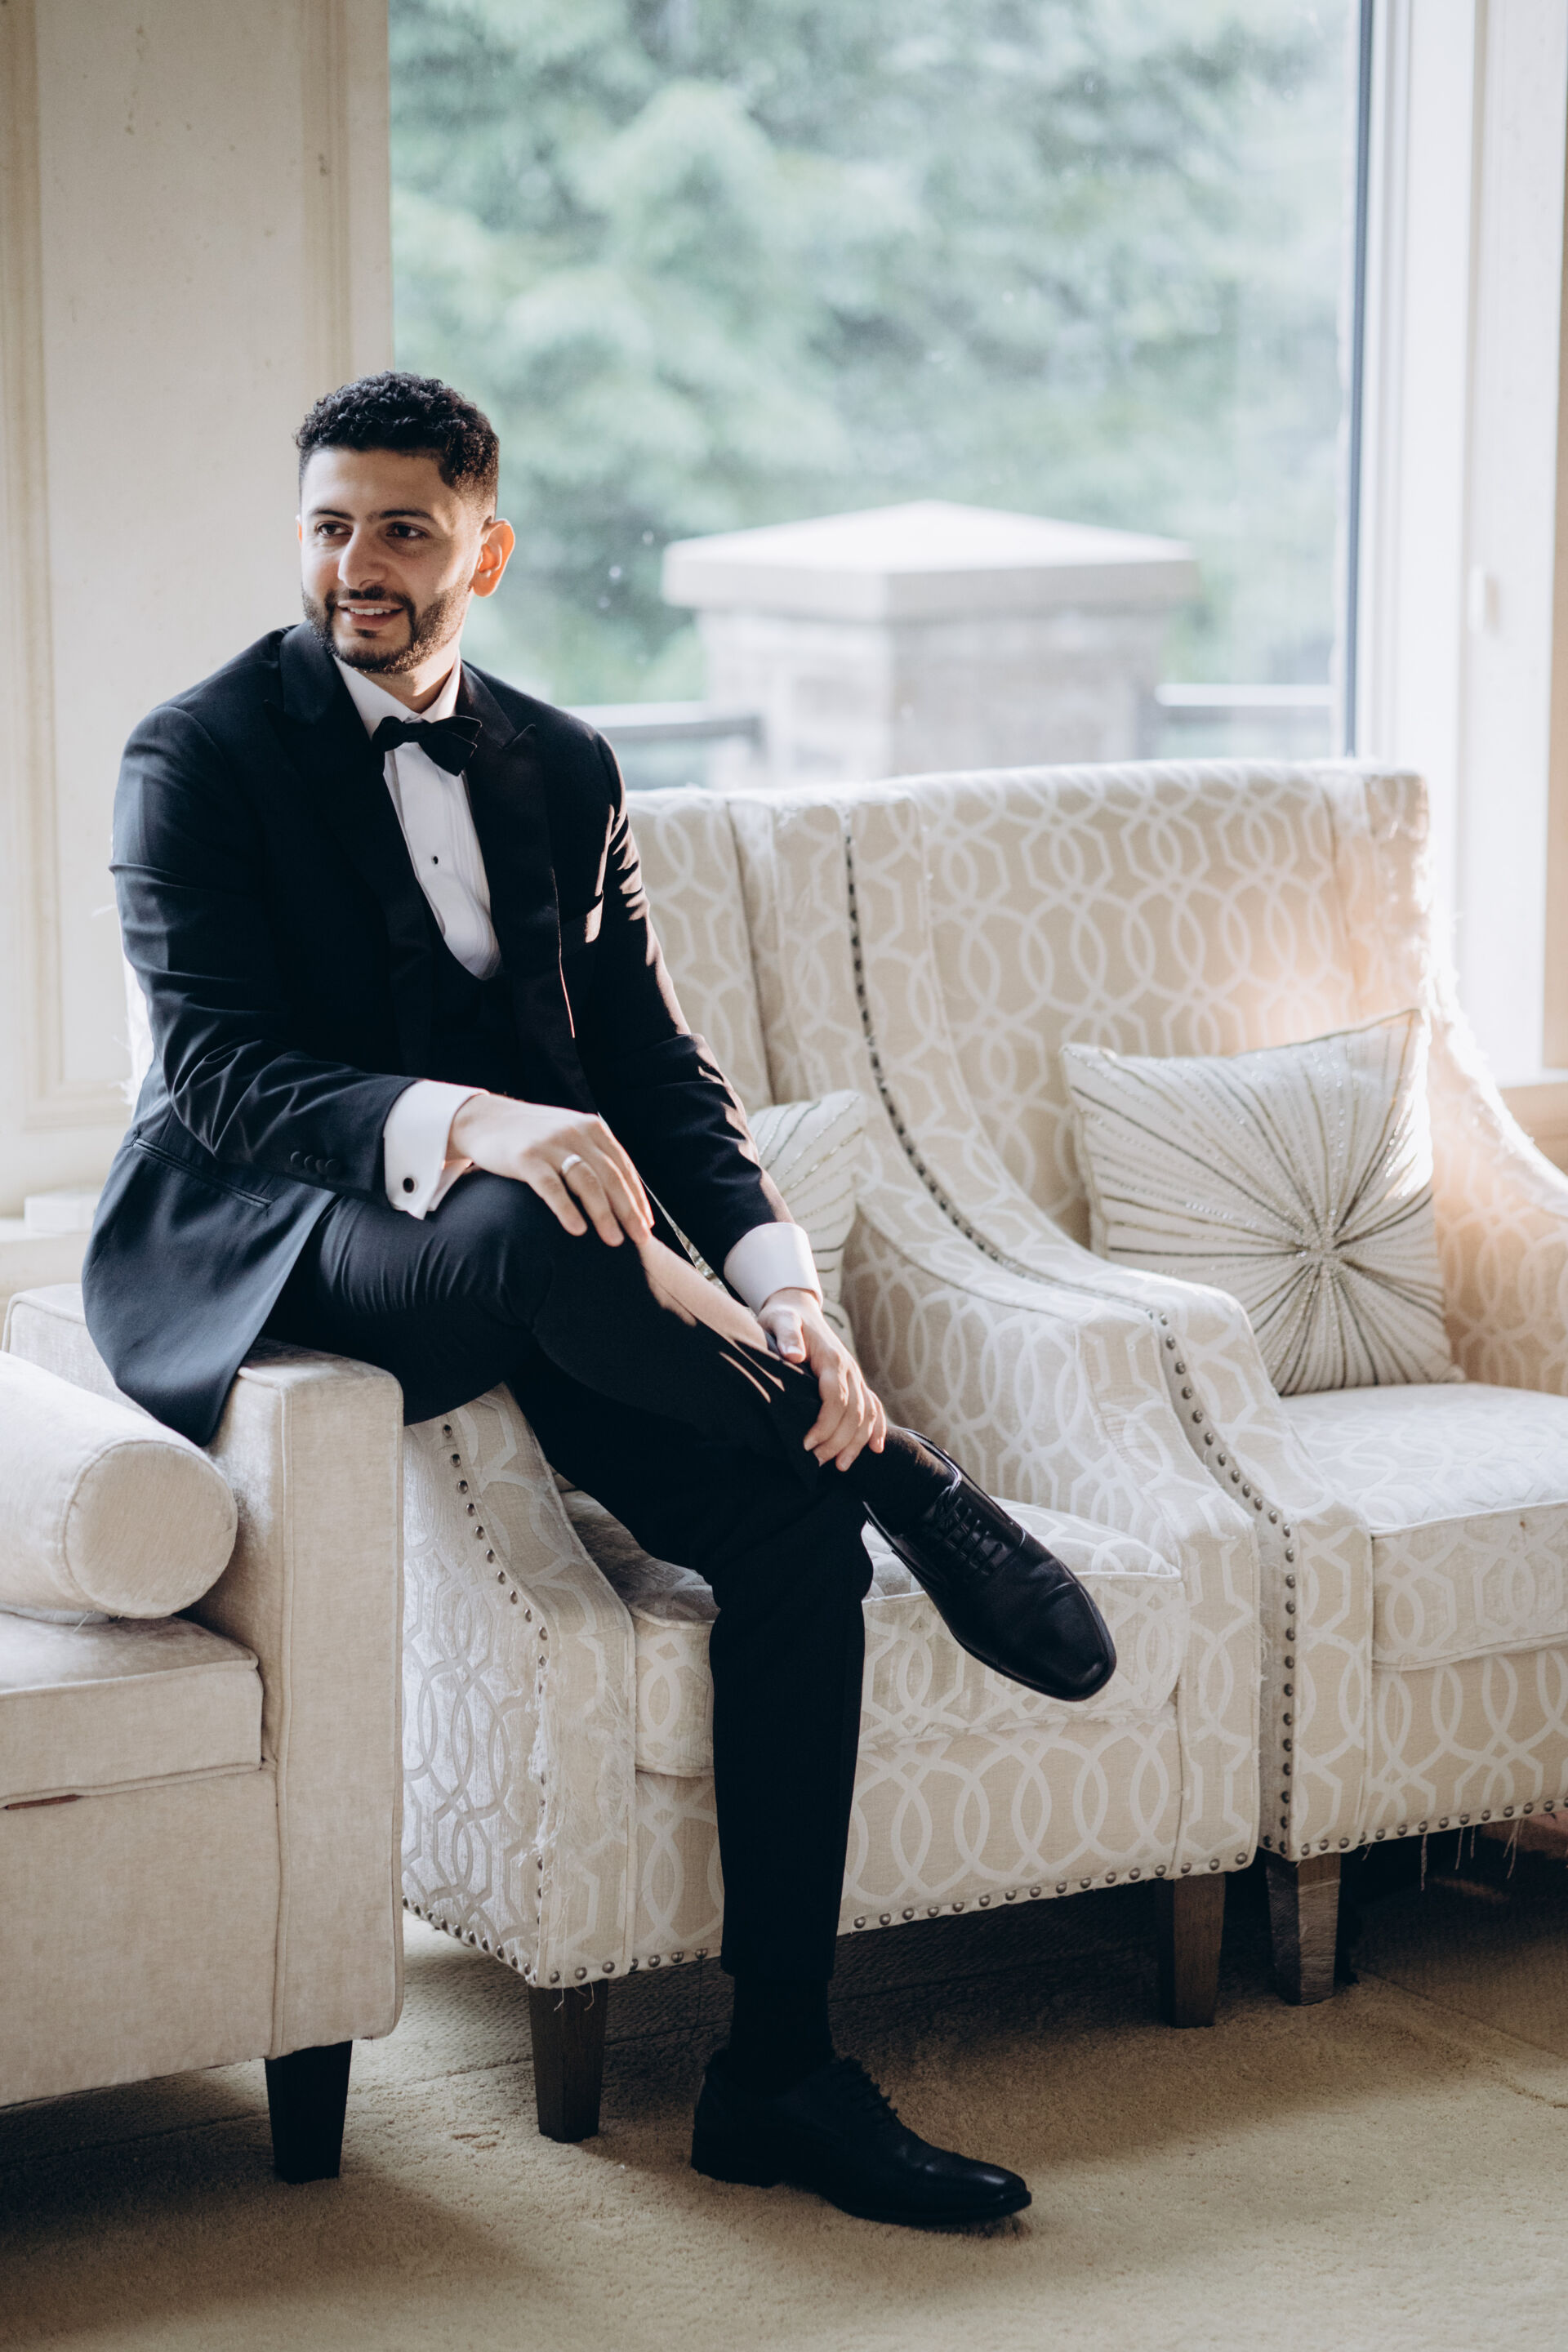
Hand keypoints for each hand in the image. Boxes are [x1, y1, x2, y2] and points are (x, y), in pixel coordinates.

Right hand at [448, 1094, 652, 1246]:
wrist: (483, 1120)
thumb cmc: (533, 1136)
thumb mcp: (569, 1135)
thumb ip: (594, 1155)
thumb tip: (624, 1194)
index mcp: (592, 1128)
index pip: (623, 1167)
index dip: (637, 1198)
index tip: (647, 1225)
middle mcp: (575, 1133)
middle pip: (610, 1176)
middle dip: (628, 1211)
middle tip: (640, 1240)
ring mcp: (550, 1144)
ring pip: (586, 1182)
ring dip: (604, 1214)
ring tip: (614, 1241)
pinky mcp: (525, 1157)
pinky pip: (551, 1187)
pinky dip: (567, 1209)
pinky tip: (578, 1230)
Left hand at [755, 1288, 887, 1470]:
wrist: (797, 1308)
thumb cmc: (784, 1318)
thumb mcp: (780, 1320)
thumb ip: (787, 1335)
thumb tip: (794, 1355)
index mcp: (832, 1359)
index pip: (837, 1399)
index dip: (825, 1425)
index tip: (807, 1444)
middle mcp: (849, 1369)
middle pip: (854, 1413)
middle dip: (837, 1441)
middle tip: (815, 1462)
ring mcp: (855, 1376)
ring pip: (866, 1414)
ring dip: (856, 1443)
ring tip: (841, 1466)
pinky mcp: (854, 1382)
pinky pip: (873, 1407)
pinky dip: (876, 1429)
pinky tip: (875, 1449)